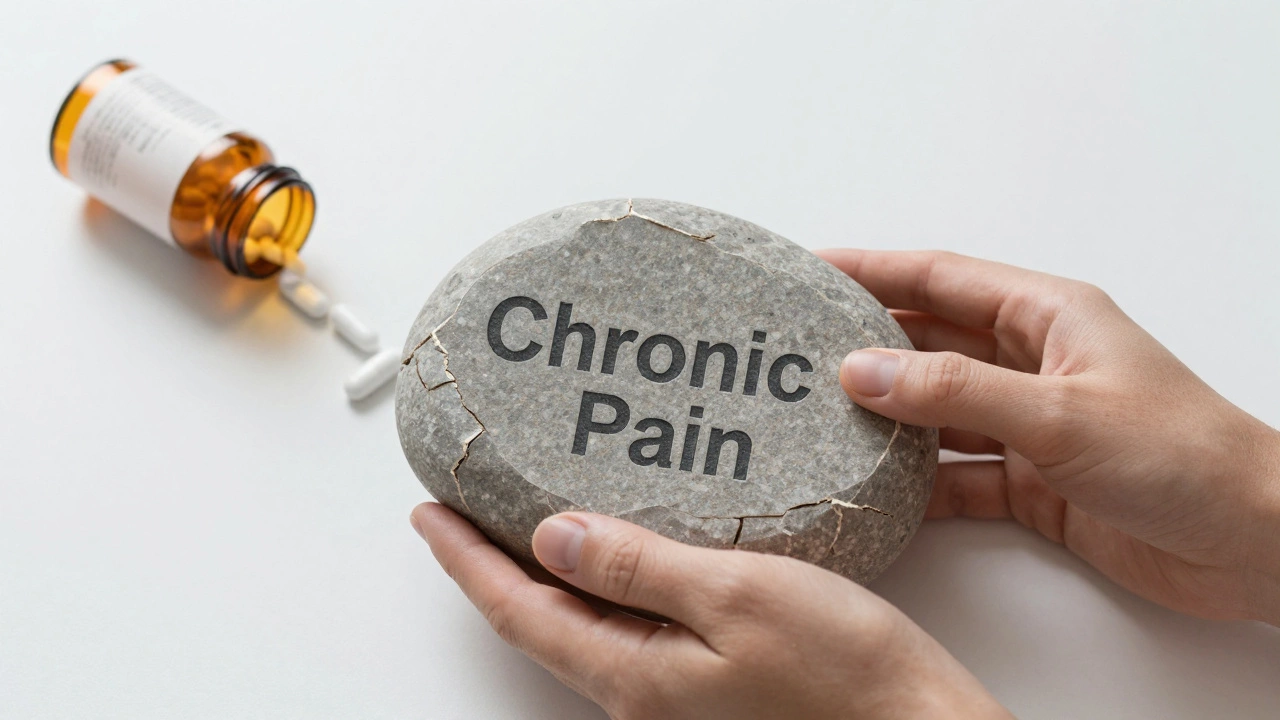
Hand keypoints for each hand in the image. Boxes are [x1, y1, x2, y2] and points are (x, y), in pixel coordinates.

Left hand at [412, 503, 1010, 719]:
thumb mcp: (736, 596)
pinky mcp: (709, 685)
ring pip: (581, 626)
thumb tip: (551, 538)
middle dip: (490, 566)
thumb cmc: (847, 675)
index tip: (428, 512)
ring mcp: (672, 695)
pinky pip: (629, 629)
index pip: (517, 611)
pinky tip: (620, 554)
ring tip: (524, 519)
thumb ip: (638, 566)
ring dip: (543, 574)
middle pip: (539, 623)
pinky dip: (603, 584)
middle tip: (463, 509)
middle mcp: (640, 696)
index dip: (463, 560)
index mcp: (632, 675)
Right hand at [817, 249, 1279, 624]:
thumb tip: (863, 369)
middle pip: (930, 342)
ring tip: (817, 418)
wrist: (1250, 541)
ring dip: (886, 416)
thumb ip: (954, 391)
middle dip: (865, 344)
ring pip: (938, 411)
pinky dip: (919, 483)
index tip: (811, 269)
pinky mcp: (1033, 482)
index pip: (939, 279)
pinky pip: (957, 475)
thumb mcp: (1057, 413)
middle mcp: (1032, 362)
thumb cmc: (1181, 455)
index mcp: (1046, 316)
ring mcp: (1031, 424)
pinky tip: (879, 488)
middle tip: (796, 349)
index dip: (872, 270)